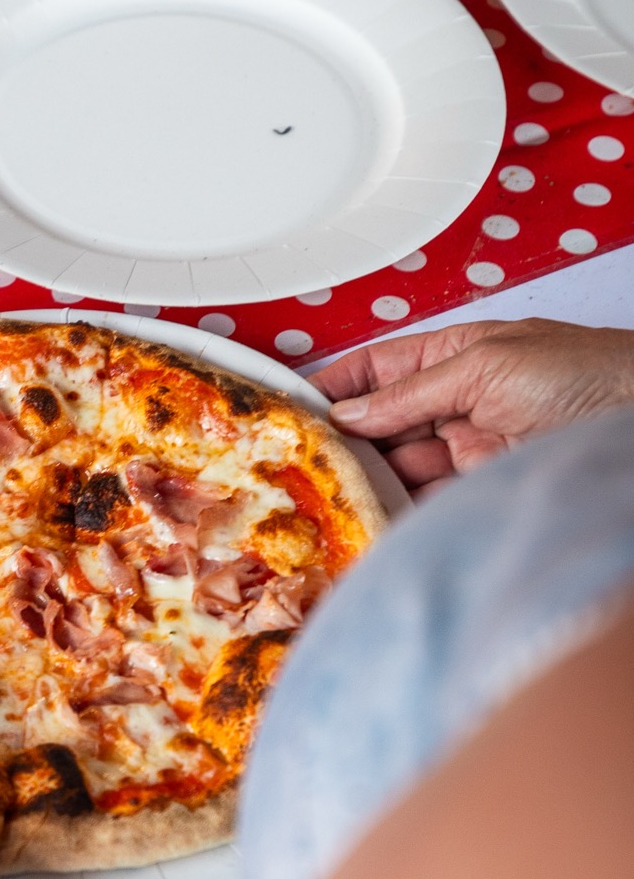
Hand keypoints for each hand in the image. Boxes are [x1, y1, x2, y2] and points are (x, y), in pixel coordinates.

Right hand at [314, 318, 633, 489]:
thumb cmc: (588, 371)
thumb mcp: (486, 366)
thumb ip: (412, 393)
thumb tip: (350, 413)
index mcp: (452, 355)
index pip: (375, 370)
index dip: (332, 387)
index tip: (289, 409)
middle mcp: (457, 402)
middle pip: (380, 426)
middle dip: (342, 444)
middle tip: (299, 467)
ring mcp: (471, 449)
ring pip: (402, 469)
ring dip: (368, 483)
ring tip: (328, 501)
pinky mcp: (486, 491)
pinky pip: (432, 503)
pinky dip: (402, 514)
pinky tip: (374, 522)